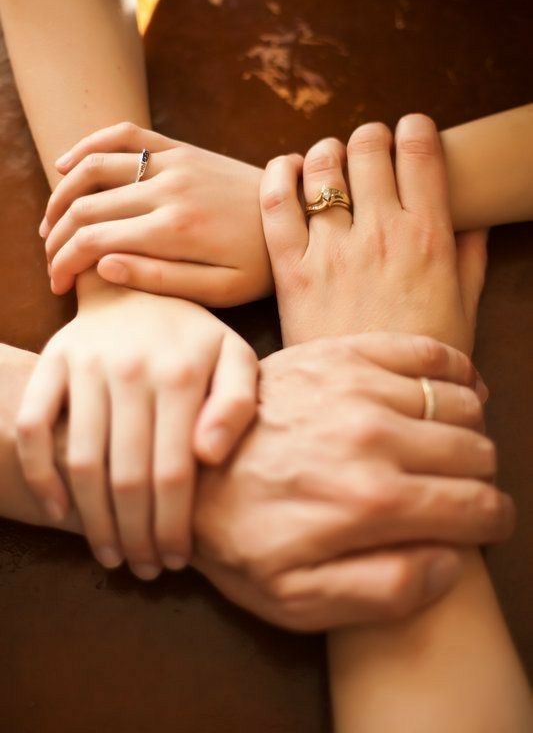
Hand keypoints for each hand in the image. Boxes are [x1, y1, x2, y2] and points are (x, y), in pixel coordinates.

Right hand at [15, 288, 256, 577]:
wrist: (139, 287)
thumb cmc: (194, 336)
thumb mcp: (236, 357)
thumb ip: (236, 404)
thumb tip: (209, 457)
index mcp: (180, 375)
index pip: (173, 473)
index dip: (171, 526)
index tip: (175, 559)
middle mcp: (128, 371)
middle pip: (126, 477)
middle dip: (136, 535)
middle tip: (144, 568)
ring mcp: (84, 367)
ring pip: (81, 462)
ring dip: (92, 520)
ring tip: (111, 554)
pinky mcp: (52, 364)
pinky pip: (32, 428)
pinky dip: (40, 474)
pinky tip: (59, 511)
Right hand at [41, 123, 270, 304]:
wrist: (300, 214)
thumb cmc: (262, 263)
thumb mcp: (220, 289)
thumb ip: (159, 279)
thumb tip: (102, 265)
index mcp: (174, 230)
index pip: (93, 240)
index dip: (64, 263)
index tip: (58, 285)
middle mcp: (168, 189)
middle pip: (86, 206)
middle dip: (56, 237)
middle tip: (51, 263)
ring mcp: (174, 162)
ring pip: (95, 167)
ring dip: (62, 194)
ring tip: (50, 224)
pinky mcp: (182, 148)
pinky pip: (124, 134)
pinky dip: (89, 144)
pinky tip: (66, 164)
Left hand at [193, 334, 512, 631]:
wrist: (184, 468)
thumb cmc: (238, 538)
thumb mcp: (297, 599)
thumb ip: (384, 591)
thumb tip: (450, 561)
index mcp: (372, 502)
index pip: (476, 506)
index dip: (492, 519)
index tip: (485, 522)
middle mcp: (374, 436)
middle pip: (475, 451)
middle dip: (480, 477)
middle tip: (460, 488)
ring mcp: (356, 387)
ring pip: (458, 401)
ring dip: (467, 426)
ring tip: (451, 444)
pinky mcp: (338, 355)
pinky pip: (422, 351)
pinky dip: (451, 369)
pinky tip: (448, 389)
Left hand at [259, 114, 486, 351]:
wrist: (372, 403)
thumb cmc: (422, 358)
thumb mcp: (464, 308)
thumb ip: (470, 257)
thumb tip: (475, 219)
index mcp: (428, 237)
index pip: (420, 151)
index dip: (415, 130)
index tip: (411, 133)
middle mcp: (380, 233)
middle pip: (368, 148)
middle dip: (370, 136)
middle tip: (368, 148)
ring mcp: (331, 250)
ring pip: (321, 167)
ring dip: (326, 152)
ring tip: (329, 161)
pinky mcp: (291, 270)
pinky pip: (275, 203)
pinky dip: (278, 174)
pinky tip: (287, 169)